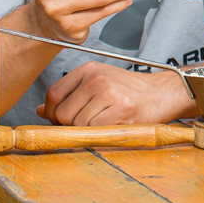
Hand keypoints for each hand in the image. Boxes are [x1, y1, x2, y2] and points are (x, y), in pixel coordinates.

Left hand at [36, 62, 196, 125]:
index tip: (59, 120)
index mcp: (88, 69)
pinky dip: (100, 134)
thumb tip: (40, 110)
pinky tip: (113, 125)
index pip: (54, 94)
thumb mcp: (98, 84)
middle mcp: (96, 78)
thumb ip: (70, 95)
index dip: (51, 112)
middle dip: (69, 125)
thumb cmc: (129, 91)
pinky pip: (94, 130)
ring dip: (87, 130)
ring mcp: (108, 93)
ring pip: (77, 124)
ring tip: (104, 122)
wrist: (163, 93)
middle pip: (62, 112)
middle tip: (86, 124)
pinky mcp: (120, 109)